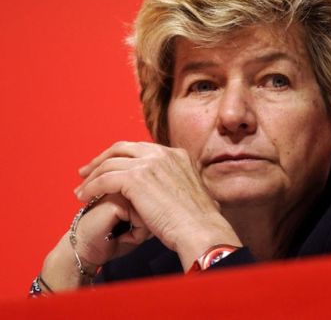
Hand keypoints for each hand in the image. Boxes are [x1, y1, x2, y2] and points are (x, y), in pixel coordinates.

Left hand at [74, 141, 240, 269]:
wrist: (200, 229)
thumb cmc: (198, 221)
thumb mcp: (192, 191)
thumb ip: (177, 183)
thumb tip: (170, 191)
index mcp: (176, 154)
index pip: (140, 149)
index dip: (121, 157)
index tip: (110, 168)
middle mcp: (162, 153)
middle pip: (121, 148)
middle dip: (101, 159)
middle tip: (86, 173)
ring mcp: (149, 163)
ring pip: (109, 163)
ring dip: (92, 177)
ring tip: (82, 191)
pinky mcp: (136, 178)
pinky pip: (104, 179)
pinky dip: (91, 187)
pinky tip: (84, 197)